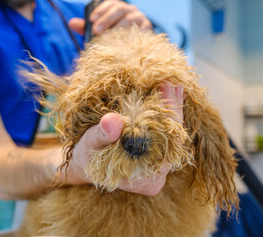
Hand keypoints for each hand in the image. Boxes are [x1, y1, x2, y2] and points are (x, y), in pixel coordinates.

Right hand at [63, 84, 183, 195]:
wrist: (87, 163)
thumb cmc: (87, 156)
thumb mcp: (90, 145)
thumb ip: (102, 135)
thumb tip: (113, 122)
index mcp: (145, 180)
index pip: (168, 146)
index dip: (169, 116)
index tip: (166, 88)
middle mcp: (158, 176)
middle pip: (175, 140)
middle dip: (174, 109)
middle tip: (173, 83)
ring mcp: (161, 168)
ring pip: (174, 136)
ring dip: (172, 109)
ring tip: (173, 85)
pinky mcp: (159, 158)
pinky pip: (168, 134)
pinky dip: (168, 113)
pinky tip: (170, 95)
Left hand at [69, 0, 151, 34]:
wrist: (136, 49)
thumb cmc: (114, 38)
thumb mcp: (99, 32)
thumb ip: (86, 28)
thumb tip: (71, 23)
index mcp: (118, 8)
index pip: (110, 3)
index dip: (101, 10)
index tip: (91, 20)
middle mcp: (129, 10)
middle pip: (119, 9)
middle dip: (106, 19)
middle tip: (96, 31)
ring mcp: (140, 18)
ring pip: (129, 18)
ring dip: (117, 27)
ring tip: (108, 37)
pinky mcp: (147, 28)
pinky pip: (139, 29)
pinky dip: (130, 34)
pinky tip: (123, 42)